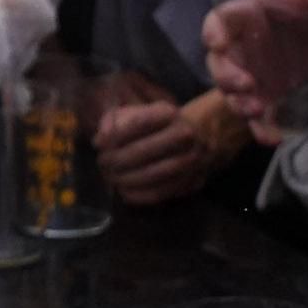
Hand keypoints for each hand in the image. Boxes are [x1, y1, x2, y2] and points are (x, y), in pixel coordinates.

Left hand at [97, 81, 253, 206]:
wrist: (208, 135)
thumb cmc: (166, 123)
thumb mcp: (144, 112)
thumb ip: (118, 120)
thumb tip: (99, 139)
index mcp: (171, 114)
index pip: (137, 125)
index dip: (113, 137)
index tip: (99, 145)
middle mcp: (185, 135)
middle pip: (143, 152)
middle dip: (116, 161)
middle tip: (102, 165)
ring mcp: (193, 160)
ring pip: (153, 175)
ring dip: (126, 180)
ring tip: (111, 179)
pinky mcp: (195, 181)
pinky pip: (163, 192)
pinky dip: (140, 195)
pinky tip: (124, 192)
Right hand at [202, 0, 307, 141]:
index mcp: (250, 15)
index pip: (221, 19)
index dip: (214, 30)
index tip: (218, 42)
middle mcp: (242, 48)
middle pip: (218, 62)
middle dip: (227, 76)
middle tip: (247, 85)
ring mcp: (251, 75)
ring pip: (231, 94)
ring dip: (239, 104)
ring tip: (258, 110)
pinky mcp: (266, 98)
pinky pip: (257, 118)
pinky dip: (262, 129)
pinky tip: (275, 137)